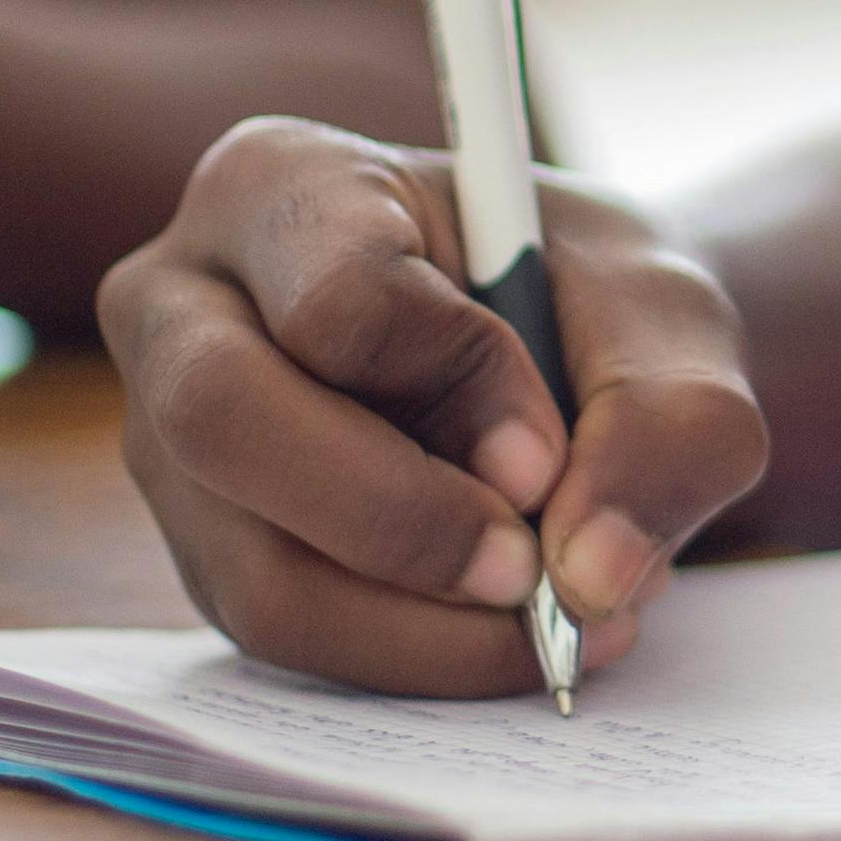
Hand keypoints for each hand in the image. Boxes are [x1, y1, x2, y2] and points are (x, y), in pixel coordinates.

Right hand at [98, 117, 766, 697]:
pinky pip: (286, 636)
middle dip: (400, 523)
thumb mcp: (669, 320)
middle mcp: (184, 303)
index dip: (458, 386)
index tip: (552, 449)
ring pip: (256, 568)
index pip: (337, 297)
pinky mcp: (206, 547)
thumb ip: (666, 423)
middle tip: (535, 575)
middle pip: (223, 422)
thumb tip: (591, 571)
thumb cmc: (591, 300)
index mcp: (282, 184)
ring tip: (560, 614)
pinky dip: (414, 656)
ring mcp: (171, 440)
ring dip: (427, 624)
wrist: (573, 355)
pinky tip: (508, 631)